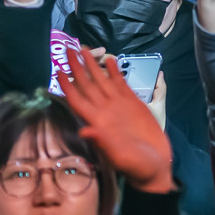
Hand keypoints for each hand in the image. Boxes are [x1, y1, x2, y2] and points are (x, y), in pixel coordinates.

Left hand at [58, 46, 174, 193]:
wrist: (155, 166)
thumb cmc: (136, 165)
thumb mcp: (119, 156)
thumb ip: (103, 143)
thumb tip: (84, 131)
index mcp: (98, 122)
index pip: (77, 100)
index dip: (67, 86)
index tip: (58, 70)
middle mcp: (104, 111)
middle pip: (87, 85)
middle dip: (77, 67)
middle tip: (69, 49)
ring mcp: (118, 106)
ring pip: (101, 81)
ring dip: (93, 65)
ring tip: (85, 49)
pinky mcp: (133, 104)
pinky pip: (120, 84)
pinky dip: (115, 72)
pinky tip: (110, 60)